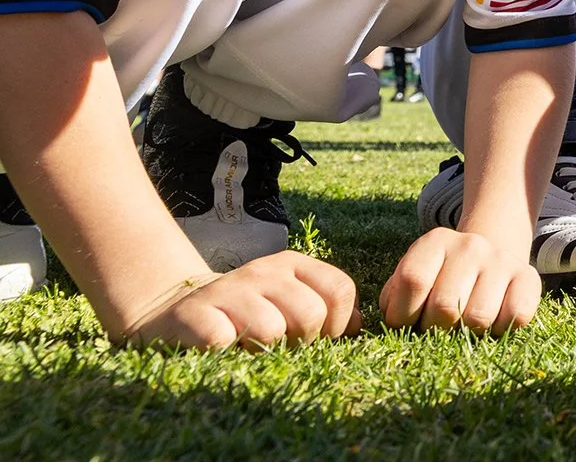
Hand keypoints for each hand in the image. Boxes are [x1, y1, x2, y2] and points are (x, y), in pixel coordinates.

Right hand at [120, 252, 359, 349]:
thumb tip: (358, 327)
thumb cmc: (246, 312)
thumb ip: (326, 308)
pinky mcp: (194, 315)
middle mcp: (263, 270)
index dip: (337, 323)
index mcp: (292, 264)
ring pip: (271, 331)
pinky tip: (221, 347)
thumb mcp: (289, 300)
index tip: (319, 337)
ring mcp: (228, 290)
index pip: (340, 289)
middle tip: (281, 346)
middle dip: (303, 342)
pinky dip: (228, 352)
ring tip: (248, 345)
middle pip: (310, 314)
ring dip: (263, 350)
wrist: (174, 309)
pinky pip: (226, 341)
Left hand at [379, 227, 539, 333]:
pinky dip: (500, 329)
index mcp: (436, 241)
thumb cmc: (441, 280)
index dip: (403, 313)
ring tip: (465, 322)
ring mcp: (502, 260)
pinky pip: (515, 317)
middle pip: (445, 306)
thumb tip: (394, 318)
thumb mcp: (415, 276)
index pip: (413, 280)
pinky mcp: (529, 278)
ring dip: (467, 332)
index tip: (406, 322)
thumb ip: (395, 295)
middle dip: (435, 328)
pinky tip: (493, 320)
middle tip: (439, 324)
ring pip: (478, 318)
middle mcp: (471, 245)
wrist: (490, 259)